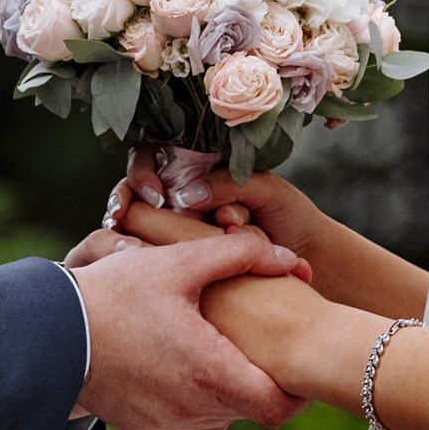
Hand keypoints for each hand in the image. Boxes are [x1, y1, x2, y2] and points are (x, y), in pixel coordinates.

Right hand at [70, 233, 313, 429]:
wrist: (48, 333)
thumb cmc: (113, 295)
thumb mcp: (177, 263)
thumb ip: (238, 254)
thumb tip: (290, 259)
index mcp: (211, 373)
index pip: (281, 406)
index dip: (299, 389)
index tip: (296, 362)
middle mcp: (193, 410)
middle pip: (253, 409)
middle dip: (263, 380)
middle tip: (263, 347)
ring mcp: (166, 424)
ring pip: (223, 419)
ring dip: (231, 393)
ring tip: (224, 355)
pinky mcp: (144, 429)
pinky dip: (203, 409)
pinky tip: (194, 376)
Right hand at [119, 147, 331, 262]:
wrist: (307, 258)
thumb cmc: (290, 216)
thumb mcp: (267, 191)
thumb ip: (229, 184)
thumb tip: (186, 194)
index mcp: (197, 170)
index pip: (151, 159)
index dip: (142, 172)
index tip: (153, 194)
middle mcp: (180, 198)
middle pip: (132, 192)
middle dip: (121, 201)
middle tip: (121, 217)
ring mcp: (177, 230)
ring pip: (135, 227)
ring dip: (125, 234)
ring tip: (127, 247)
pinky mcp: (181, 262)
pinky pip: (153, 258)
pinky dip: (145, 261)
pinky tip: (146, 270)